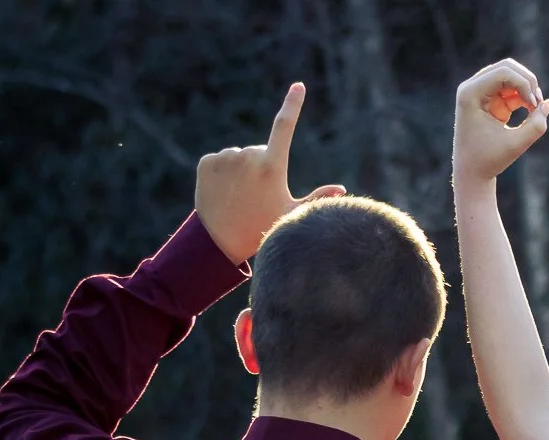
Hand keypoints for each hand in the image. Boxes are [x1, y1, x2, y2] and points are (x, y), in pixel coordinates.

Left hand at [195, 82, 345, 266]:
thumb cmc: (262, 230)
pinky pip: (218, 161)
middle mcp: (248, 156)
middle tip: (256, 197)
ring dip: (239, 172)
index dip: (293, 104)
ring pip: (238, 157)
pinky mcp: (206, 162)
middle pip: (259, 151)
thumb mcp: (291, 215)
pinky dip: (220, 174)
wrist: (219, 243)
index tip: (299, 87)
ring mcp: (225, 157)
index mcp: (272, 166)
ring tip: (238, 198)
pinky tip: (222, 193)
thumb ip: (316, 199)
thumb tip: (341, 190)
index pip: (284, 126)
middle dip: (260, 167)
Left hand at [454, 60, 548, 185]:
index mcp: (470, 94)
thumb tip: (547, 102)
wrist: (471, 174)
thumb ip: (536, 126)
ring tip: (535, 109)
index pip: (503, 72)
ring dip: (526, 89)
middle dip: (527, 82)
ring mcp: (479, 91)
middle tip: (538, 103)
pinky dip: (522, 97)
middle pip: (506, 68)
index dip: (524, 84)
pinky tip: (530, 111)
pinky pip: (510, 88)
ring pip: (510, 75)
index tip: (534, 106)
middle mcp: (472, 87)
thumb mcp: (515, 145)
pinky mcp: (488, 99)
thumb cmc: (489, 161)